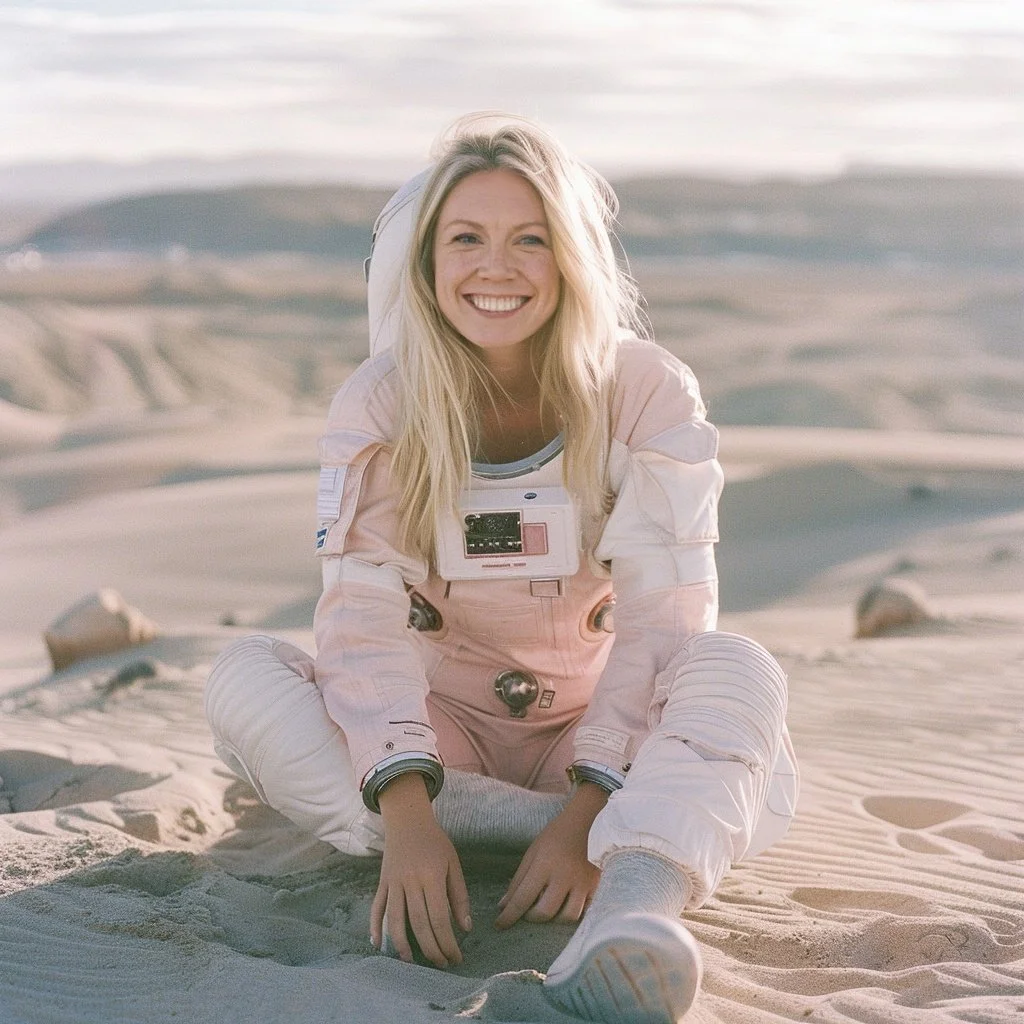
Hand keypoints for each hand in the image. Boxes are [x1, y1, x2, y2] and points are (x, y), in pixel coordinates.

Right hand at [371, 773, 471, 967]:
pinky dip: (374, 927)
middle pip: (418, 924)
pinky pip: (376, 908)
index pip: (439, 918)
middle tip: (441, 964)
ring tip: (412, 962)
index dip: (447, 942)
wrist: (408, 820)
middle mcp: (410, 882)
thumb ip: (459, 895)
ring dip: (402, 945)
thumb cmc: (435, 842)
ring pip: (395, 920)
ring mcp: (393, 883)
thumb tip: (465, 927)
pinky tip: (378, 945)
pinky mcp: (382, 883)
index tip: (456, 956)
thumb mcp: (453, 863)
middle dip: (430, 949)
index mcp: (431, 876)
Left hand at [494, 782, 606, 929]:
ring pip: (567, 917)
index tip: (499, 925)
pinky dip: (574, 914)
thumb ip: (518, 881)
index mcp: (544, 864)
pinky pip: (585, 912)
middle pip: (545, 912)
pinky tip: (567, 906)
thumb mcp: (532, 853)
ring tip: (548, 908)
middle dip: (532, 917)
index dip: (509, 916)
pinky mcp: (596, 886)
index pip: (522, 898)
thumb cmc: (555, 837)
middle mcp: (564, 875)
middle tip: (527, 912)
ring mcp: (583, 882)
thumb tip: (503, 906)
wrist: (586, 822)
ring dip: (554, 918)